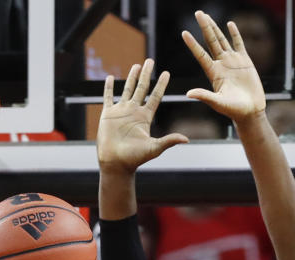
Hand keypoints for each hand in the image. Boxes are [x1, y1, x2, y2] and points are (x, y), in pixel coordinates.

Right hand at [97, 58, 188, 172]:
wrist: (115, 163)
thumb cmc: (134, 158)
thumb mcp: (154, 148)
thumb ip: (169, 141)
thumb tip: (186, 139)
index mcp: (145, 117)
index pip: (155, 97)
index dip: (161, 85)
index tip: (166, 73)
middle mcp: (134, 112)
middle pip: (142, 89)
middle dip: (146, 75)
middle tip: (150, 61)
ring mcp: (121, 112)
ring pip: (127, 90)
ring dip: (131, 77)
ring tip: (136, 65)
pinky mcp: (108, 115)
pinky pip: (108, 97)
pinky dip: (109, 87)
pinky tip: (111, 77)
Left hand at [182, 11, 265, 123]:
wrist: (250, 111)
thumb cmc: (233, 110)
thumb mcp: (217, 103)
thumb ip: (204, 96)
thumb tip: (188, 94)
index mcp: (213, 73)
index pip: (200, 55)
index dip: (193, 44)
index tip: (184, 33)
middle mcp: (221, 65)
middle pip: (211, 42)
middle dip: (204, 27)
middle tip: (198, 13)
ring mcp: (232, 62)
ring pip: (222, 40)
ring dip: (215, 28)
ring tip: (207, 16)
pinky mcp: (245, 61)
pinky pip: (239, 44)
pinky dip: (235, 34)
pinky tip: (230, 24)